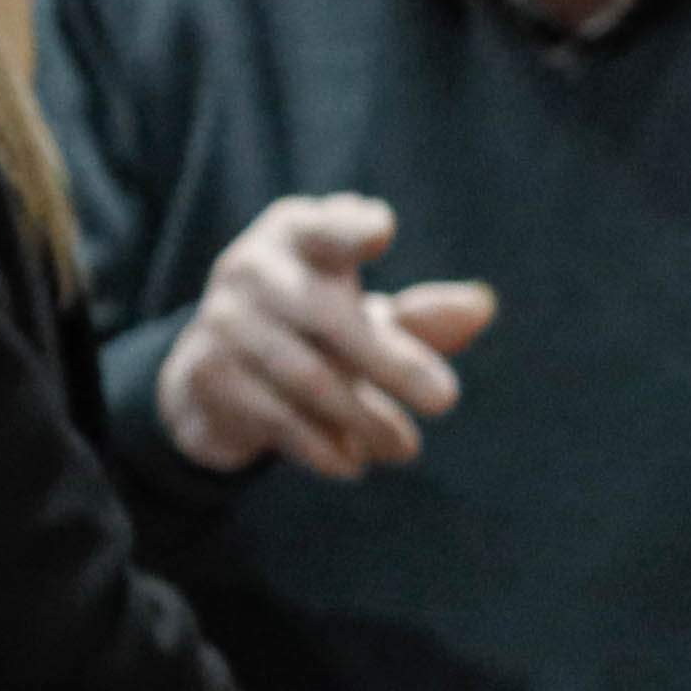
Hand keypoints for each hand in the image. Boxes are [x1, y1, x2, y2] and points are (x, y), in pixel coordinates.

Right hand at [160, 193, 498, 476]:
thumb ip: (421, 315)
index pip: (325, 228)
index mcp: (296, 235)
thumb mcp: (365, 315)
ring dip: (366, 419)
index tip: (381, 229)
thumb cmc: (312, 330)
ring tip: (406, 448)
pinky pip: (276, 416)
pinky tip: (353, 463)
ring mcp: (224, 321)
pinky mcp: (209, 375)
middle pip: (330, 316)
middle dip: (393, 362)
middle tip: (447, 400)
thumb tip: (482, 306)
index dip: (349, 228)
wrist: (212, 376)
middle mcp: (253, 269)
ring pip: (308, 376)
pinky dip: (321, 446)